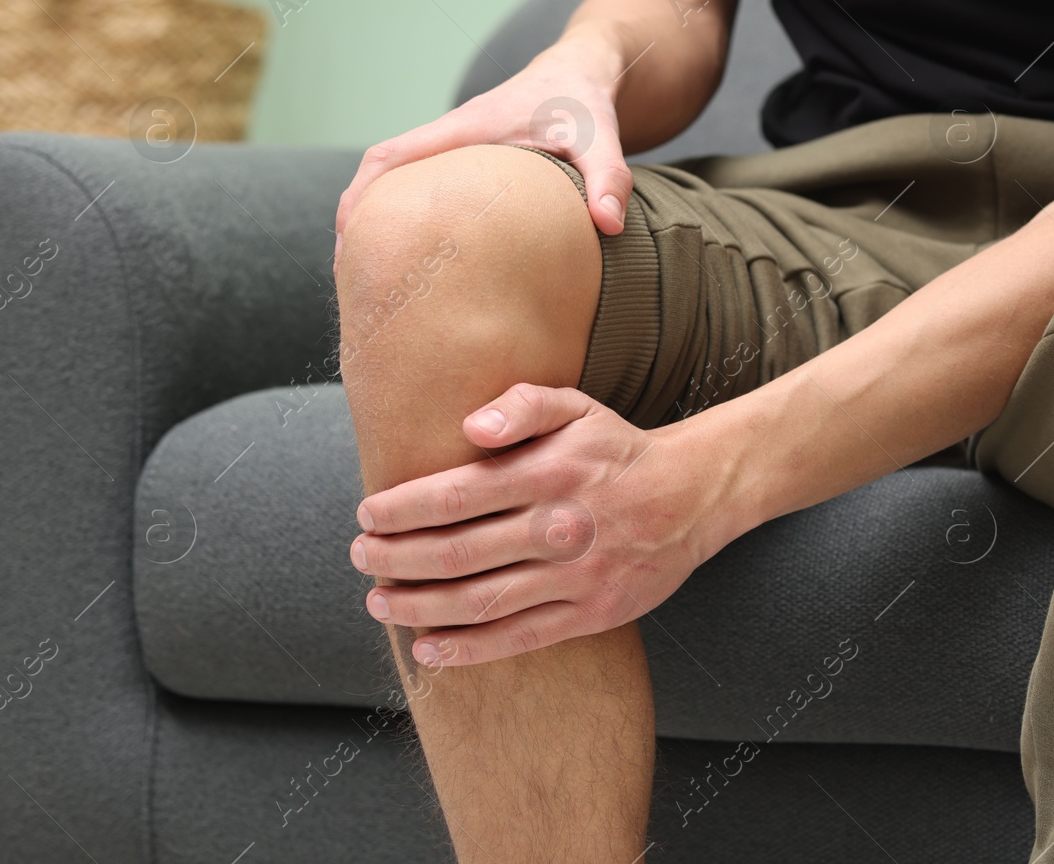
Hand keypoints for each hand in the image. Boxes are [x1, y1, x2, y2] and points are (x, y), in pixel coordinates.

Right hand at [333, 38, 633, 268]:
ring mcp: (456, 152)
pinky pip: (425, 188)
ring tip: (378, 277)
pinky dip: (411, 216)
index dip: (361, 195)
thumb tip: (608, 226)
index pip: (390, 157)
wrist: (582, 73)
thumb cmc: (585, 102)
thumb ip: (607, 177)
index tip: (348, 239)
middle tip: (352, 276)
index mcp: (465, 131)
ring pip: (400, 184)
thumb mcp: (601, 137)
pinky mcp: (468, 164)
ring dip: (382, 220)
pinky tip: (422, 258)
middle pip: (381, 176)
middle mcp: (451, 140)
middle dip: (359, 220)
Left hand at [349, 384, 724, 666]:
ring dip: (418, 607)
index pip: (456, 495)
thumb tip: (471, 424)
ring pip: (480, 601)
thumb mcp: (578, 407)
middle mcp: (560, 527)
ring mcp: (577, 576)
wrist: (692, 495)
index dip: (402, 509)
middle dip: (396, 558)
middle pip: (457, 552)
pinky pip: (520, 638)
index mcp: (550, 473)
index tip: (368, 513)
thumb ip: (523, 405)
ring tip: (380, 602)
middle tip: (361, 556)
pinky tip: (428, 649)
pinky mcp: (592, 614)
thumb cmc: (618, 449)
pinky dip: (468, 649)